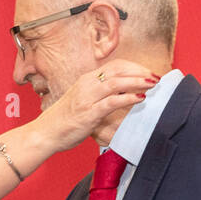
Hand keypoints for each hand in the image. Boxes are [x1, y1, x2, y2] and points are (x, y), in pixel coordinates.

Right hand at [33, 60, 158, 150]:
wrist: (44, 134)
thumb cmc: (63, 122)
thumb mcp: (82, 103)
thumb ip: (99, 98)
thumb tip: (120, 98)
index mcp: (86, 80)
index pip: (115, 66)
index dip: (134, 67)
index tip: (147, 73)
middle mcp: (87, 84)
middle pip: (119, 70)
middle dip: (140, 71)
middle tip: (156, 77)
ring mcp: (88, 98)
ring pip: (117, 82)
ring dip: (138, 81)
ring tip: (153, 84)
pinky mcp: (89, 113)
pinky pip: (112, 101)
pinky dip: (128, 97)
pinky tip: (140, 98)